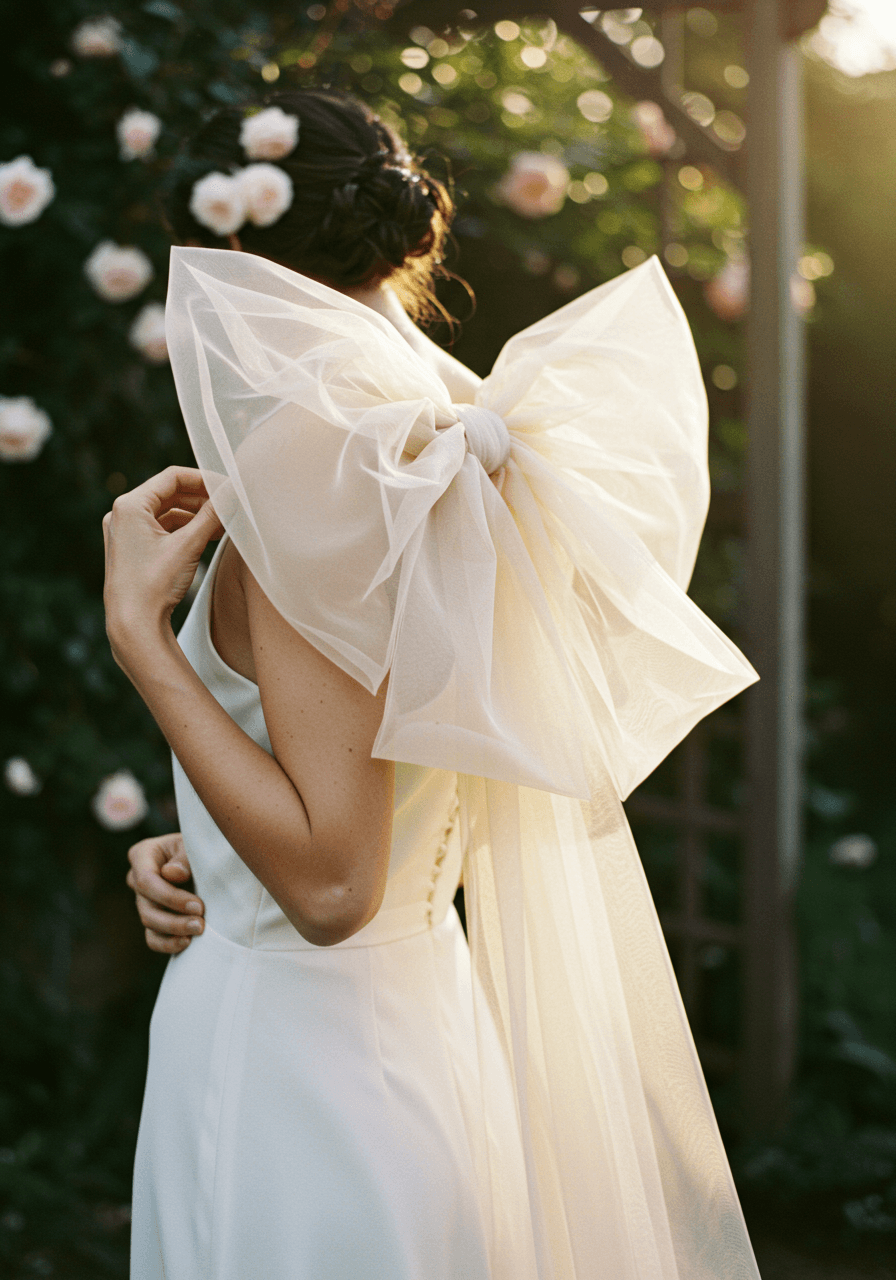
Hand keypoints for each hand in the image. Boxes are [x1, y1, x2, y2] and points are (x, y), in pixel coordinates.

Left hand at [102, 466, 223, 661]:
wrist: (134, 625)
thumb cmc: (154, 585)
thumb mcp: (188, 545)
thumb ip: (213, 514)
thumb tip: (234, 492)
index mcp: (129, 505)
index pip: (172, 477)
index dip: (204, 479)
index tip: (229, 487)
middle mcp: (122, 514)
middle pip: (170, 494)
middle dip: (202, 498)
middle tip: (230, 505)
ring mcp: (125, 532)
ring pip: (168, 513)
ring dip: (196, 515)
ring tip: (224, 523)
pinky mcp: (132, 549)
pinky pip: (162, 529)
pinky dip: (185, 530)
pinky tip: (208, 536)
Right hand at [126, 832, 205, 953]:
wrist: (206, 857)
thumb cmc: (198, 846)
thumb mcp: (193, 844)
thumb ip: (183, 857)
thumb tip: (171, 874)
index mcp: (142, 855)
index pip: (146, 881)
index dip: (170, 897)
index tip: (197, 906)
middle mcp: (137, 878)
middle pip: (147, 906)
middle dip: (174, 919)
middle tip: (200, 924)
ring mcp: (143, 900)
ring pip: (150, 923)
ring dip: (174, 931)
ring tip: (198, 931)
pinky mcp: (153, 918)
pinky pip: (153, 938)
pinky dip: (168, 944)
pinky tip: (186, 942)